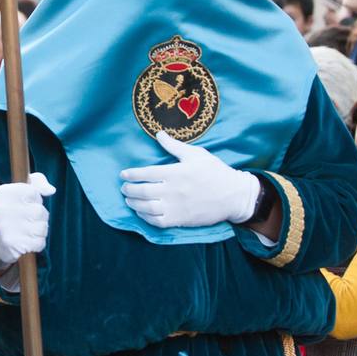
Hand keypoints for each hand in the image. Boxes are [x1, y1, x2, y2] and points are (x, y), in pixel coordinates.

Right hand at [0, 172, 54, 266]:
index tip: (24, 204)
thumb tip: (51, 190)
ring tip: (28, 230)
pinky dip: (37, 243)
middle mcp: (0, 209)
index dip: (35, 199)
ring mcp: (5, 228)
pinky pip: (40, 243)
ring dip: (40, 231)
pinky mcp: (13, 245)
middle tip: (27, 220)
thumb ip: (38, 182)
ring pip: (42, 227)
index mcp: (1, 193)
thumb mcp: (22, 189)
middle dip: (40, 216)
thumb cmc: (14, 210)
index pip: (34, 192)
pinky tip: (27, 241)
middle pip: (40, 211)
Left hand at [119, 131, 260, 227]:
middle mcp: (173, 190)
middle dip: (129, 190)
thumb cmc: (215, 172)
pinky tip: (142, 213)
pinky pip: (157, 221)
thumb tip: (159, 134)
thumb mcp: (196, 154)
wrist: (233, 195)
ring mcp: (176, 207)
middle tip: (124, 188)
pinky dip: (145, 218)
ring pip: (146, 208)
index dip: (131, 174)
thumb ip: (174, 146)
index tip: (123, 174)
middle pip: (142, 192)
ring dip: (134, 204)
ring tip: (129, 200)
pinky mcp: (180, 220)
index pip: (146, 173)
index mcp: (175, 172)